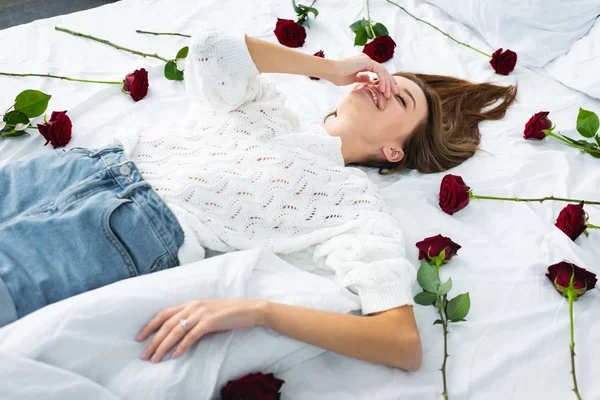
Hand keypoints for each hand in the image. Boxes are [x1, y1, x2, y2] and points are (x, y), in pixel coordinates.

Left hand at [136, 298, 267, 362]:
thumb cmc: (229, 313)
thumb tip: (179, 334)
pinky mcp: (210, 321)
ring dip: (163, 346)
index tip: (140, 338)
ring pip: (176, 331)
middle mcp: (193, 306)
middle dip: (153, 341)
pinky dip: (182, 346)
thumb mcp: (207, 313)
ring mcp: (202, 313)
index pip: (164, 314)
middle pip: (167, 324)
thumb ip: (193, 319)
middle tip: (144, 355)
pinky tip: (175, 356)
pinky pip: (192, 336)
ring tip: (155, 359)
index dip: (150, 325)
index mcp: (191, 303)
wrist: (250, 309)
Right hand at [324, 54, 398, 97]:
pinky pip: (379, 71)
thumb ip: (361, 78)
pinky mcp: (366, 61)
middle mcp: (367, 60)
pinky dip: (382, 80)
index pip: (379, 72)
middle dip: (390, 83)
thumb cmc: (338, 76)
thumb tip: (369, 80)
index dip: (385, 81)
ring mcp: (367, 59)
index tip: (389, 90)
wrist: (331, 71)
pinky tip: (383, 89)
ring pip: (383, 71)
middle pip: (383, 71)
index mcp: (364, 63)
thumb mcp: (352, 79)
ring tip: (389, 94)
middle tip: (395, 92)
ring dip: (387, 83)